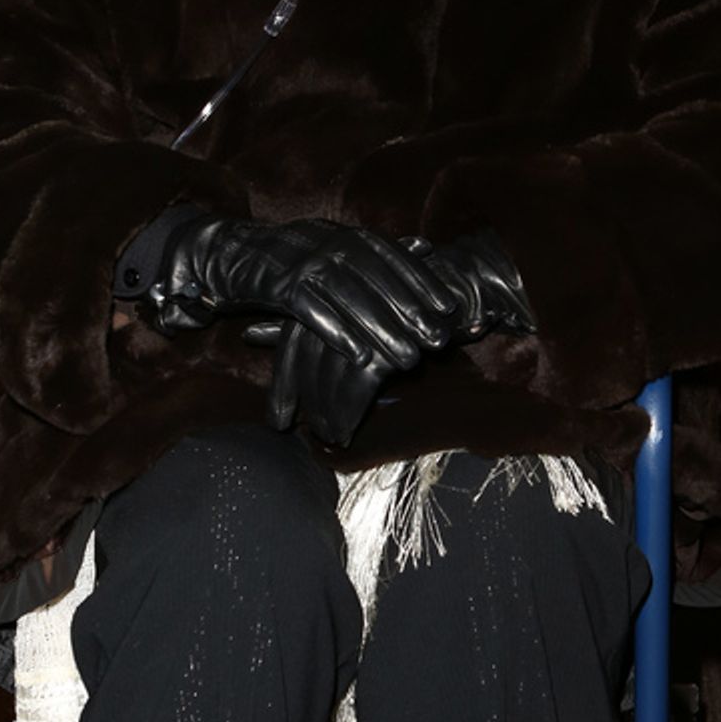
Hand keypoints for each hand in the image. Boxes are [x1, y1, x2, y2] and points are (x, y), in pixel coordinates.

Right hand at [150, 212, 460, 364]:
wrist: (223, 253)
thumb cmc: (285, 261)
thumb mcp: (331, 250)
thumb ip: (374, 254)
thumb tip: (425, 246)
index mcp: (342, 233)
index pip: (391, 256)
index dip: (422, 282)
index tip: (449, 308)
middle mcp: (326, 240)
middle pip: (377, 278)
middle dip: (410, 311)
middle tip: (437, 341)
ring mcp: (301, 259)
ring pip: (350, 296)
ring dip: (382, 328)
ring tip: (408, 359)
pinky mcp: (276, 282)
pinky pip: (311, 309)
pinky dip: (337, 331)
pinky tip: (359, 355)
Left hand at [243, 229, 534, 444]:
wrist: (466, 287)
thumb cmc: (412, 301)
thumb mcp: (362, 312)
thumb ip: (314, 320)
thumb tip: (254, 332)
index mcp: (337, 289)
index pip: (295, 339)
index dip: (283, 380)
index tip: (276, 415)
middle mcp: (348, 301)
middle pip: (305, 354)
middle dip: (293, 395)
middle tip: (288, 425)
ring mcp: (370, 322)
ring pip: (330, 371)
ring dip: (323, 408)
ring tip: (323, 432)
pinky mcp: (392, 343)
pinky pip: (357, 386)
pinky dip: (347, 413)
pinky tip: (342, 433)